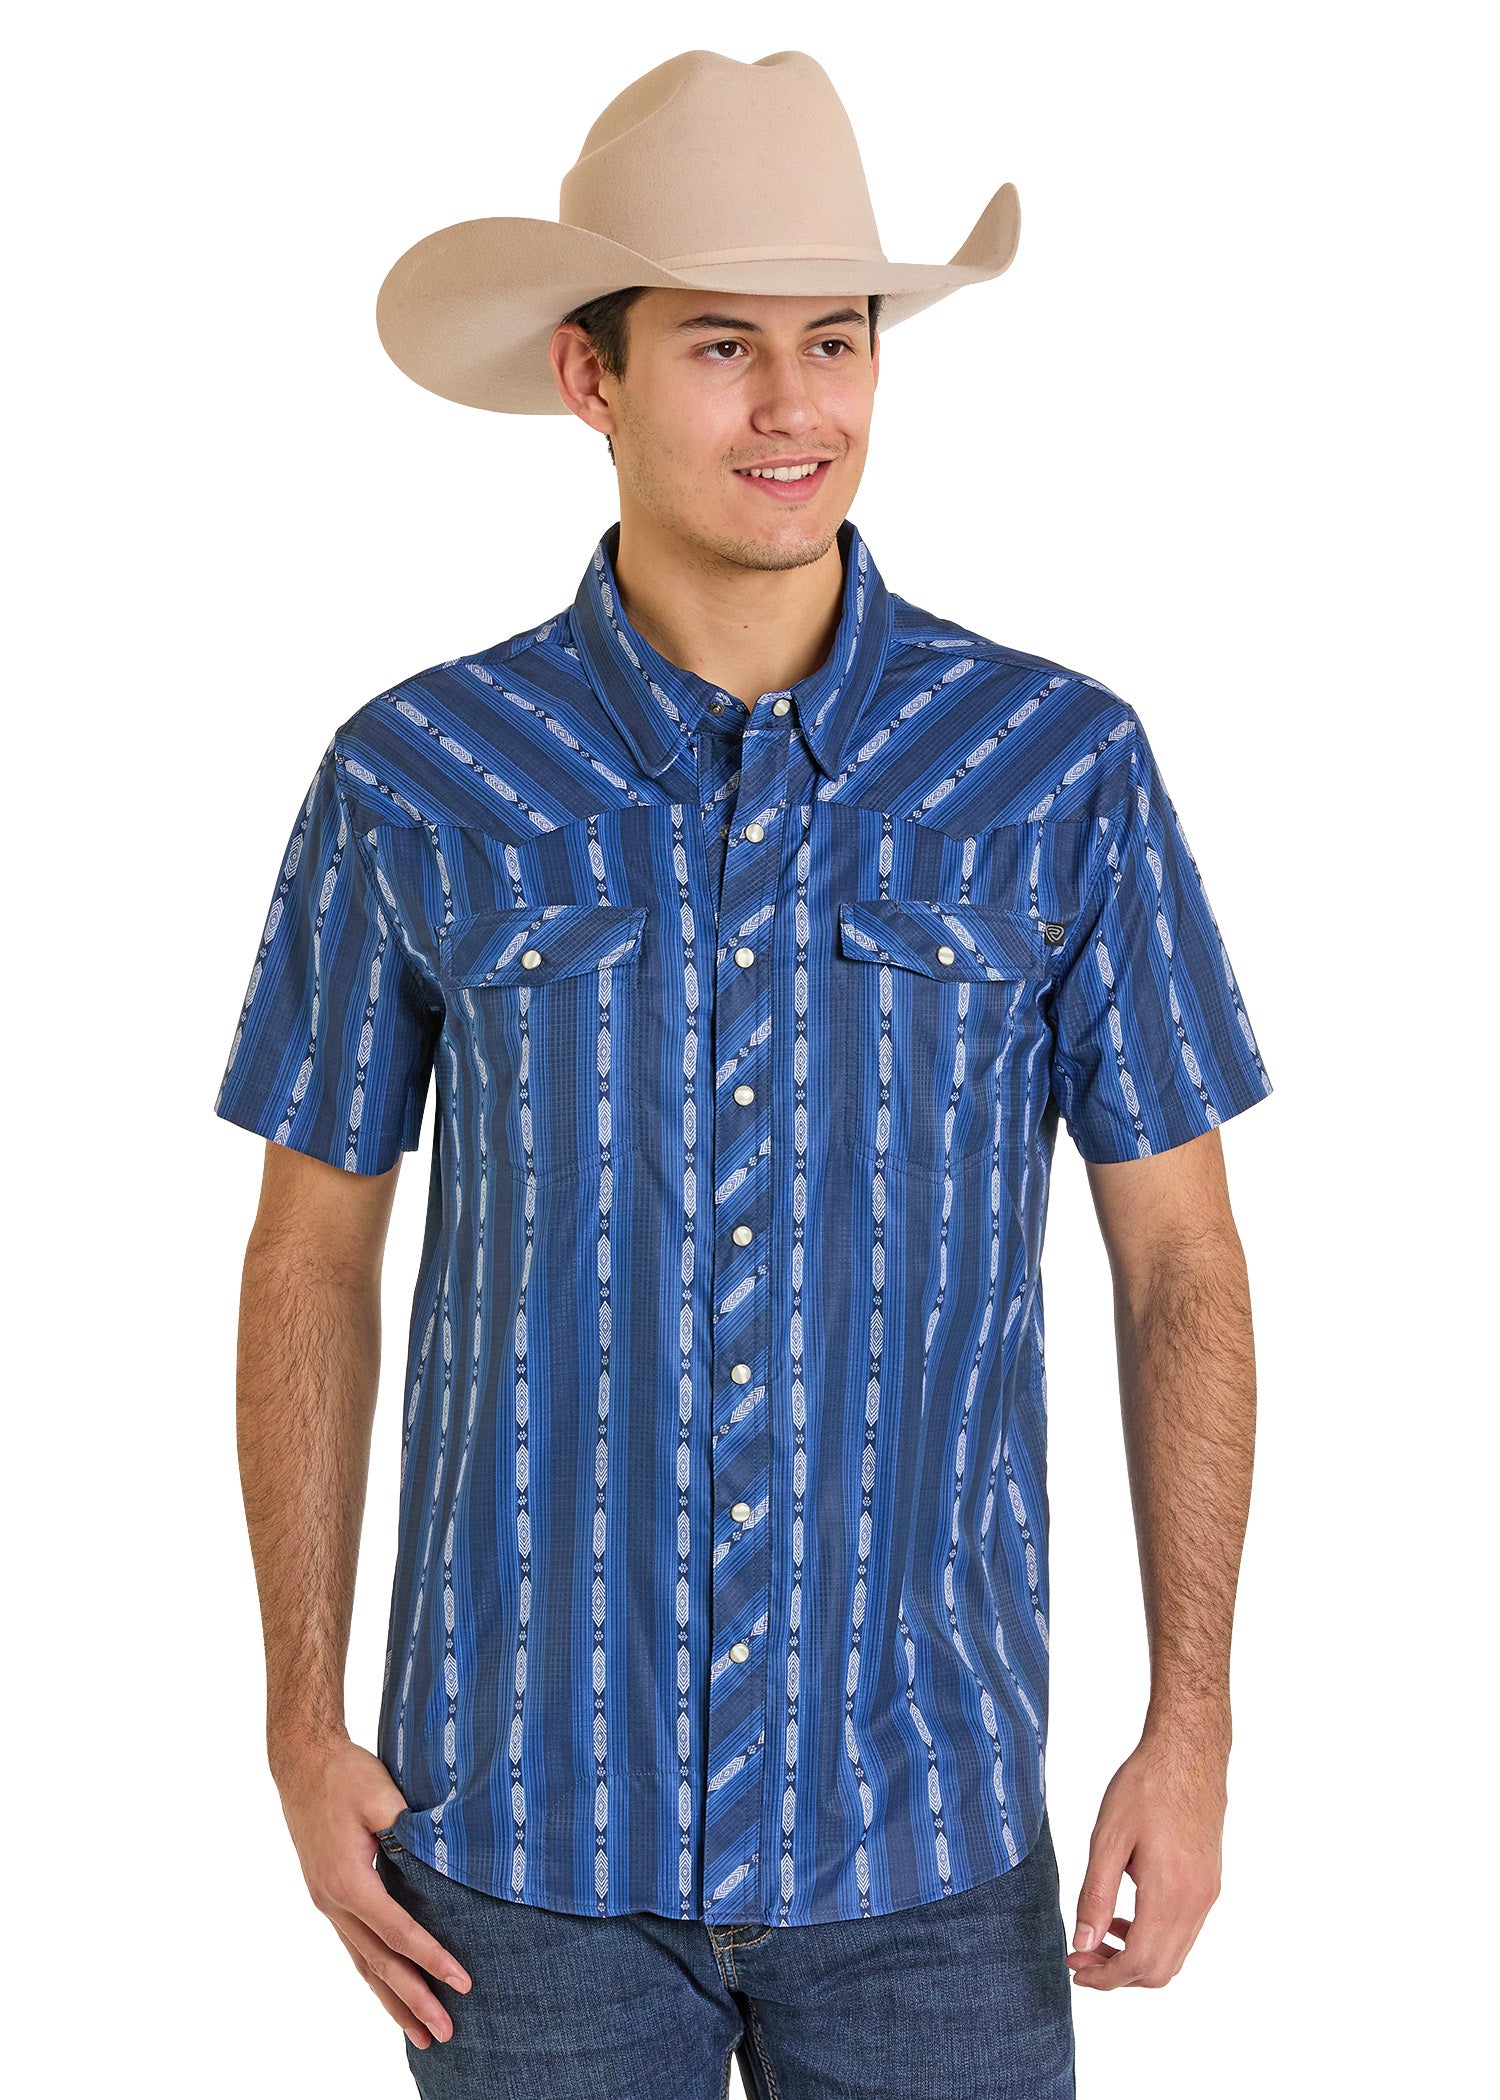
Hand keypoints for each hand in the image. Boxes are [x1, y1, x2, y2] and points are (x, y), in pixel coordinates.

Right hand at [272, 1732, 472, 2046]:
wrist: (302, 1764)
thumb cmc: (344, 1775)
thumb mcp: (381, 1794)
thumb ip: (408, 1830)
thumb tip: (442, 1862)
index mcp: (347, 1881)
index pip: (398, 1932)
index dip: (432, 1959)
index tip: (462, 1981)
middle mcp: (334, 1902)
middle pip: (379, 1963)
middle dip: (413, 2000)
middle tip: (445, 2033)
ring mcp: (328, 1904)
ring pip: (363, 1964)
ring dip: (393, 2001)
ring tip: (420, 2035)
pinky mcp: (329, 1897)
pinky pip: (355, 1948)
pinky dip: (375, 1976)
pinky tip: (389, 1993)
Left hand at [1067, 1726, 1225, 1989]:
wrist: (1188, 1754)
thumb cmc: (1146, 1787)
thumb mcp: (1108, 1837)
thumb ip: (1096, 1895)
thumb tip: (1083, 1941)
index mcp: (1170, 1893)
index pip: (1139, 1963)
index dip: (1104, 1975)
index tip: (1074, 1967)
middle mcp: (1196, 1903)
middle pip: (1160, 1971)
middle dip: (1118, 1974)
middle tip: (1082, 1954)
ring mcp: (1207, 1895)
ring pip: (1174, 1955)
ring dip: (1136, 1958)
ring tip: (1098, 1936)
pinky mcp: (1209, 1884)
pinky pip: (1183, 1932)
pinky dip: (1154, 1938)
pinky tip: (1126, 1916)